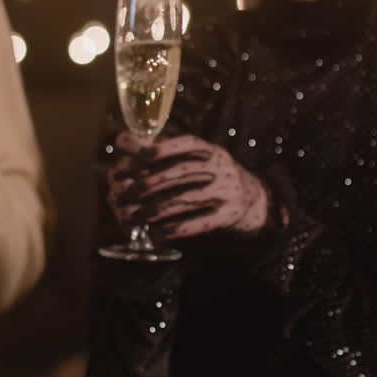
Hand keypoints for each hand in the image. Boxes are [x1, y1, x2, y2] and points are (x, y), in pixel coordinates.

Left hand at [106, 132, 267, 239]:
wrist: (253, 199)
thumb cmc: (211, 175)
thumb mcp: (194, 157)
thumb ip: (161, 150)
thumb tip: (124, 140)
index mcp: (210, 150)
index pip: (188, 144)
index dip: (164, 149)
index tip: (141, 155)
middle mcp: (221, 167)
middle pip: (183, 173)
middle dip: (152, 182)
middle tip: (128, 192)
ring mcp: (228, 192)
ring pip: (188, 199)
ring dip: (158, 209)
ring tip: (136, 217)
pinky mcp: (229, 216)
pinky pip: (200, 223)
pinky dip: (175, 230)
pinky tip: (156, 235)